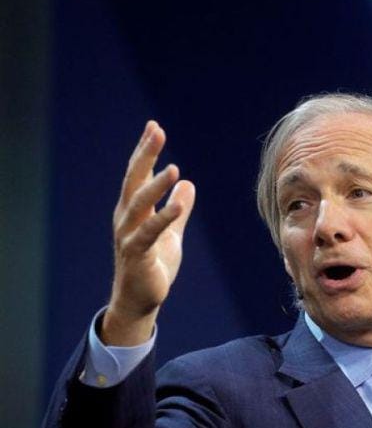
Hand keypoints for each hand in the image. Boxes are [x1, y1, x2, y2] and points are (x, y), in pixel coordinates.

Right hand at [102, 121, 195, 345]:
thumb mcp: (170, 233)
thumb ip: (177, 209)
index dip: (145, 151)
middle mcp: (126, 218)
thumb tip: (188, 183)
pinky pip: (150, 232)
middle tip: (156, 131)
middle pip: (134, 180)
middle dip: (145, 155)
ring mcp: (129, 235)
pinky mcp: (137, 254)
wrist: (139, 300)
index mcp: (133, 210)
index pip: (138, 174)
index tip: (153, 127)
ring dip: (155, 185)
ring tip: (173, 167)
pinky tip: (179, 204)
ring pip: (139, 204)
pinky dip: (164, 217)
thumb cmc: (152, 265)